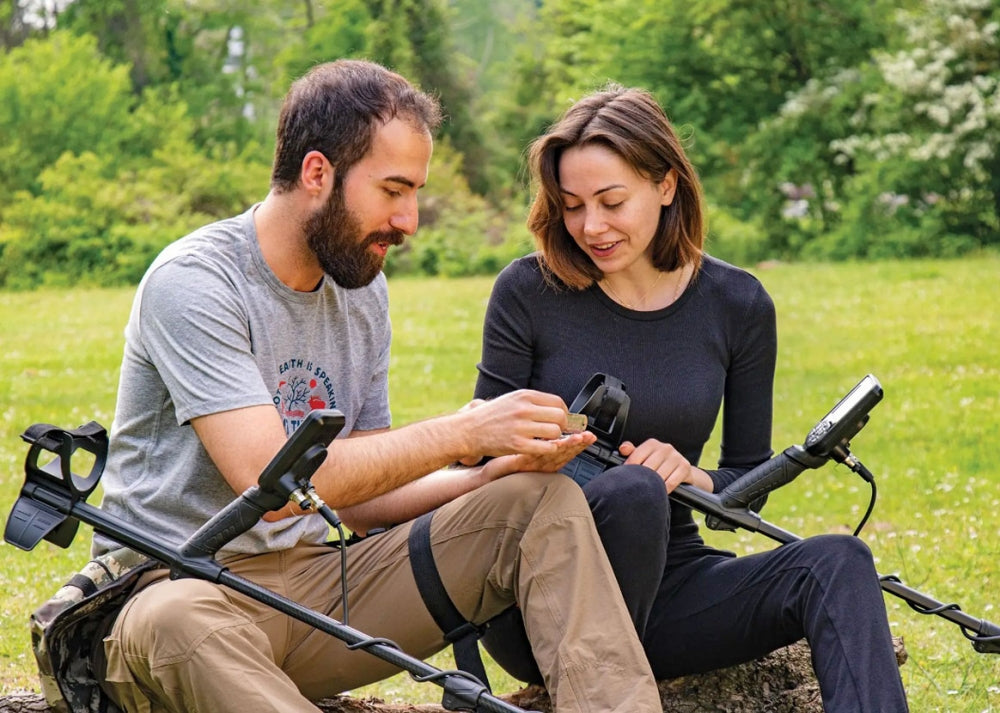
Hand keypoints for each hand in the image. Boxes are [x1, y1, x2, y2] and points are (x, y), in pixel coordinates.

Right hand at [457, 389, 576, 459]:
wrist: (468, 430)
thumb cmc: (491, 417)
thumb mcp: (511, 400)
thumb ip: (532, 403)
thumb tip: (556, 409)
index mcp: (524, 396)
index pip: (558, 402)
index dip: (564, 413)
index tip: (560, 420)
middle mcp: (524, 409)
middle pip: (560, 417)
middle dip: (562, 426)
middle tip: (556, 432)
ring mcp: (521, 427)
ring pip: (555, 432)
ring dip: (555, 439)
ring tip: (546, 440)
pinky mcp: (517, 444)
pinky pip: (546, 447)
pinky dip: (549, 449)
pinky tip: (541, 448)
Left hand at [479, 431, 597, 480]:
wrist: (487, 464)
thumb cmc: (507, 448)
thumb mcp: (528, 438)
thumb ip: (541, 430)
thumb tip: (553, 415)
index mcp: (547, 454)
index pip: (568, 447)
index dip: (579, 441)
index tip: (589, 433)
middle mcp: (543, 461)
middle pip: (565, 452)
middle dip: (578, 443)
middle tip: (588, 436)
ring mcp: (532, 463)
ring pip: (554, 454)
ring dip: (567, 446)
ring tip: (578, 439)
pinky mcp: (521, 463)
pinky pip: (537, 455)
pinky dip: (547, 450)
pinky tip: (555, 444)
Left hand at [619, 438, 712, 492]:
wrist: (682, 470)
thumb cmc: (659, 464)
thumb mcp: (645, 457)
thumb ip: (632, 453)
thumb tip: (623, 448)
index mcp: (652, 443)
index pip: (636, 456)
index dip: (629, 469)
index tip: (626, 478)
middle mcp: (665, 448)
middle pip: (648, 468)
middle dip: (642, 479)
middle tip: (637, 488)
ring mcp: (676, 457)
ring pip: (659, 476)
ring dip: (653, 486)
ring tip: (648, 491)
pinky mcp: (685, 467)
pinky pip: (671, 482)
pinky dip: (665, 489)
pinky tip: (661, 492)